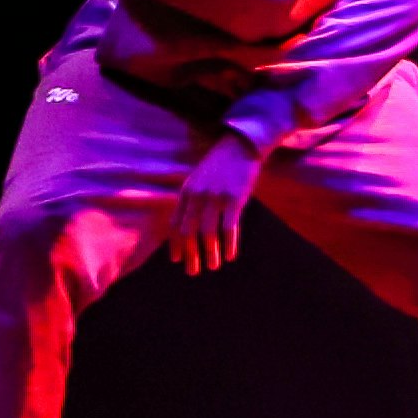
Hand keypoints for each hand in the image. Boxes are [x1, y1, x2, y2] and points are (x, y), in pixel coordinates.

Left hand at [159, 146, 264, 274]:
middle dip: (190, 254)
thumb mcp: (199, 179)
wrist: (241, 146)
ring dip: (209, 253)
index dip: (176, 244)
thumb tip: (185, 226)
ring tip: (212, 266)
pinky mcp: (234, 199)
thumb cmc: (221, 165)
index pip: (176, 224)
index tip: (177, 260)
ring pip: (208, 233)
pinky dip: (228, 245)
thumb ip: (191, 200)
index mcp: (186, 192)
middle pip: (189, 232)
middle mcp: (197, 196)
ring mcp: (215, 197)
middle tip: (193, 271)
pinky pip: (229, 228)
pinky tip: (229, 256)